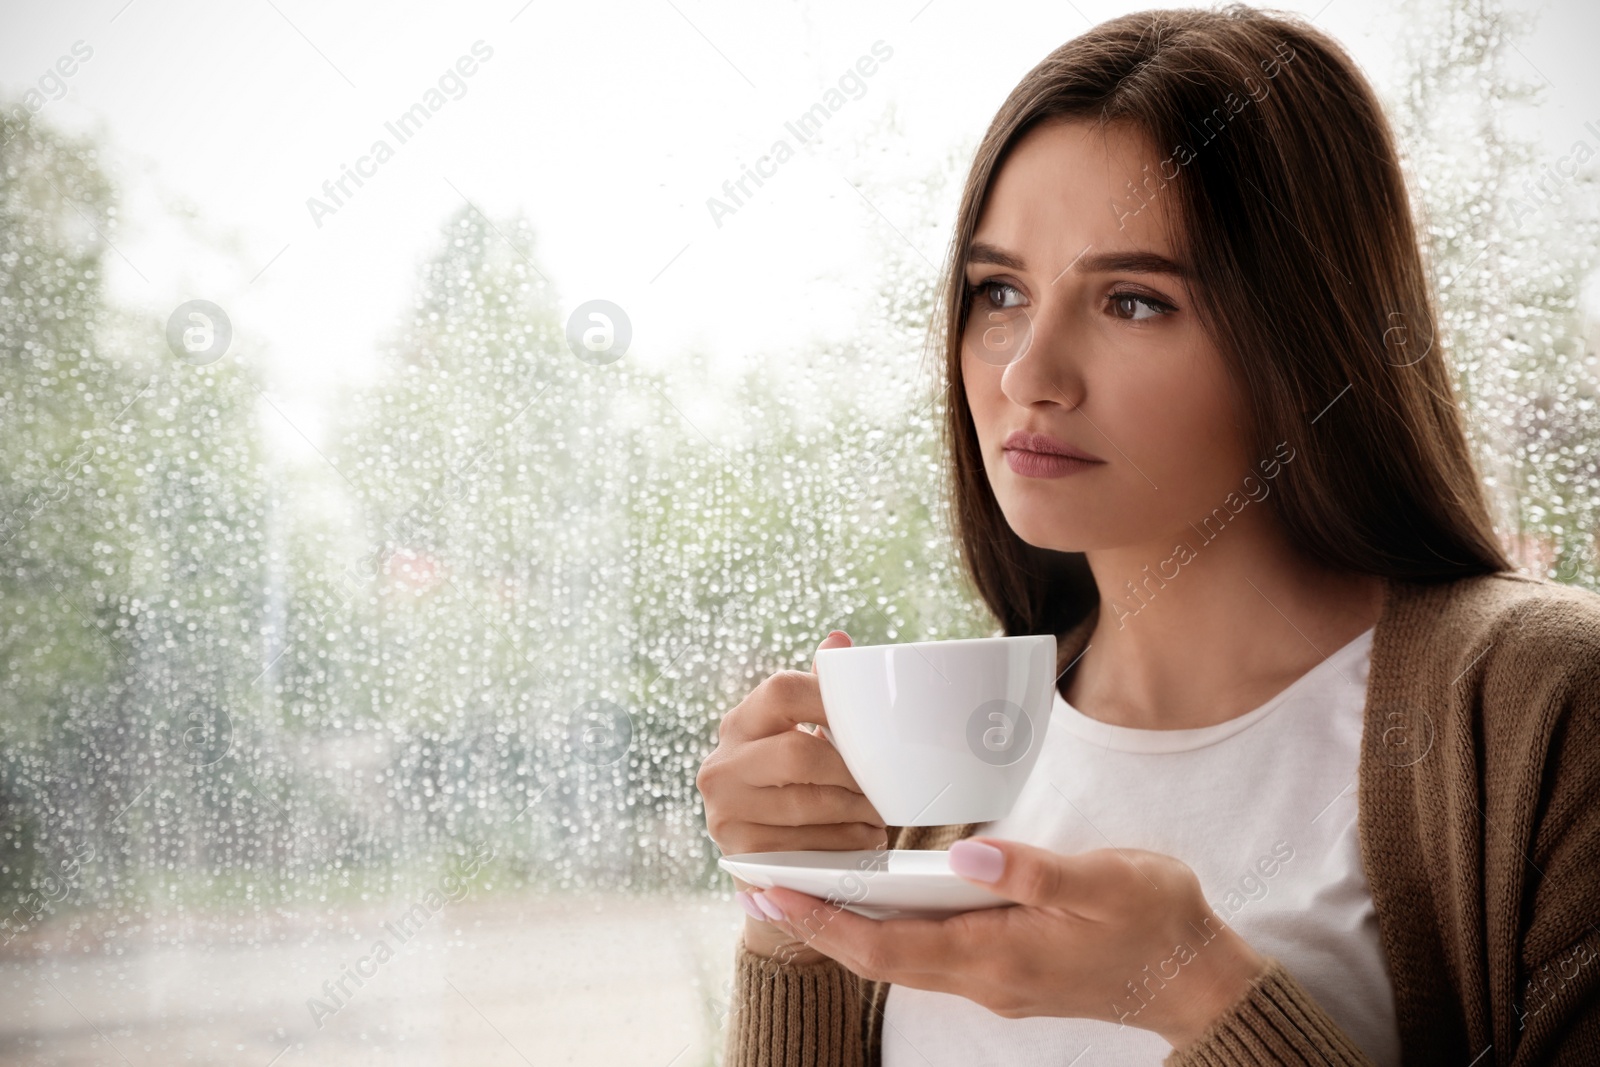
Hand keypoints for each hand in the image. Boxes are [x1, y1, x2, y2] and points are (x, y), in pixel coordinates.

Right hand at [697, 630, 887, 962]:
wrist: (761, 849)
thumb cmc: (791, 781)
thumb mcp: (799, 734)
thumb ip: (819, 692)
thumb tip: (837, 641)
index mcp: (739, 723)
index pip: (782, 692)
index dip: (830, 699)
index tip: (869, 719)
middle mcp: (721, 763)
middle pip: (798, 752)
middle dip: (852, 770)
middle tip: (883, 783)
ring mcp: (726, 811)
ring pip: (807, 803)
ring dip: (856, 810)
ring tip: (880, 812)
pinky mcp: (741, 853)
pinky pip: (805, 845)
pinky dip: (845, 842)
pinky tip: (863, 838)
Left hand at [745, 837, 1269, 1048]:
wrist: (1196, 978)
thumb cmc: (1156, 922)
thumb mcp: (1104, 882)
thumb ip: (1033, 872)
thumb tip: (965, 856)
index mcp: (996, 955)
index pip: (886, 946)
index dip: (824, 922)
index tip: (772, 894)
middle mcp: (983, 977)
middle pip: (879, 957)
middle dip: (817, 925)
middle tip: (761, 888)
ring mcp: (994, 979)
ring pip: (901, 957)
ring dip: (849, 928)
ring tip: (804, 888)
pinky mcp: (1008, 969)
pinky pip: (930, 953)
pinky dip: (891, 929)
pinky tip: (882, 898)